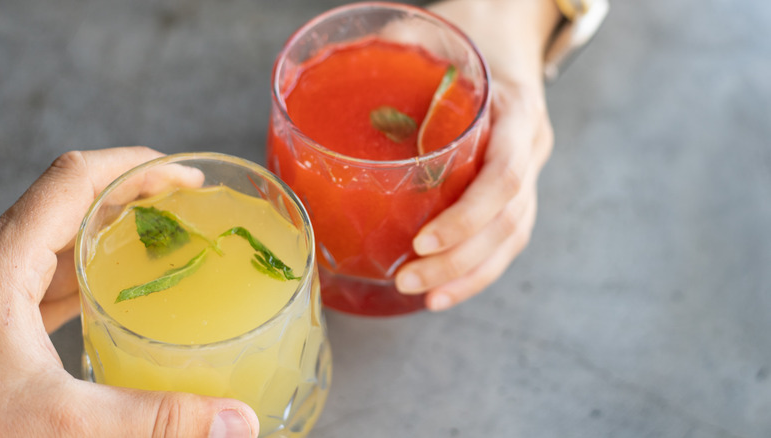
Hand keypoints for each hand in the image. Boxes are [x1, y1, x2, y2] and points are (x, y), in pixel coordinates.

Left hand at [0, 147, 258, 436]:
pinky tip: (118, 295)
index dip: (136, 166)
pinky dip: (91, 272)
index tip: (189, 176)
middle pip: (72, 201)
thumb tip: (238, 421)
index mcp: (1, 263)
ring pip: (59, 239)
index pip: (75, 179)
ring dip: (113, 231)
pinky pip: (49, 278)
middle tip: (190, 208)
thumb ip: (151, 420)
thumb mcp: (58, 425)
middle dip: (135, 194)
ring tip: (164, 242)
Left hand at [395, 0, 560, 310]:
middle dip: (460, 261)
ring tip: (426, 297)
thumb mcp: (433, 27)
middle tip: (409, 280)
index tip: (423, 241)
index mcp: (516, 108)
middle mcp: (530, 145)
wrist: (510, 23)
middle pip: (510, 220)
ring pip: (513, 237)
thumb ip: (389, 47)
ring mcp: (528, 166)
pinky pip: (507, 234)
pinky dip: (477, 267)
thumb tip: (317, 68)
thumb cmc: (471, 25)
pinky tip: (445, 288)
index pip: (504, 174)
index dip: (468, 216)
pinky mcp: (516, 182)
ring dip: (469, 274)